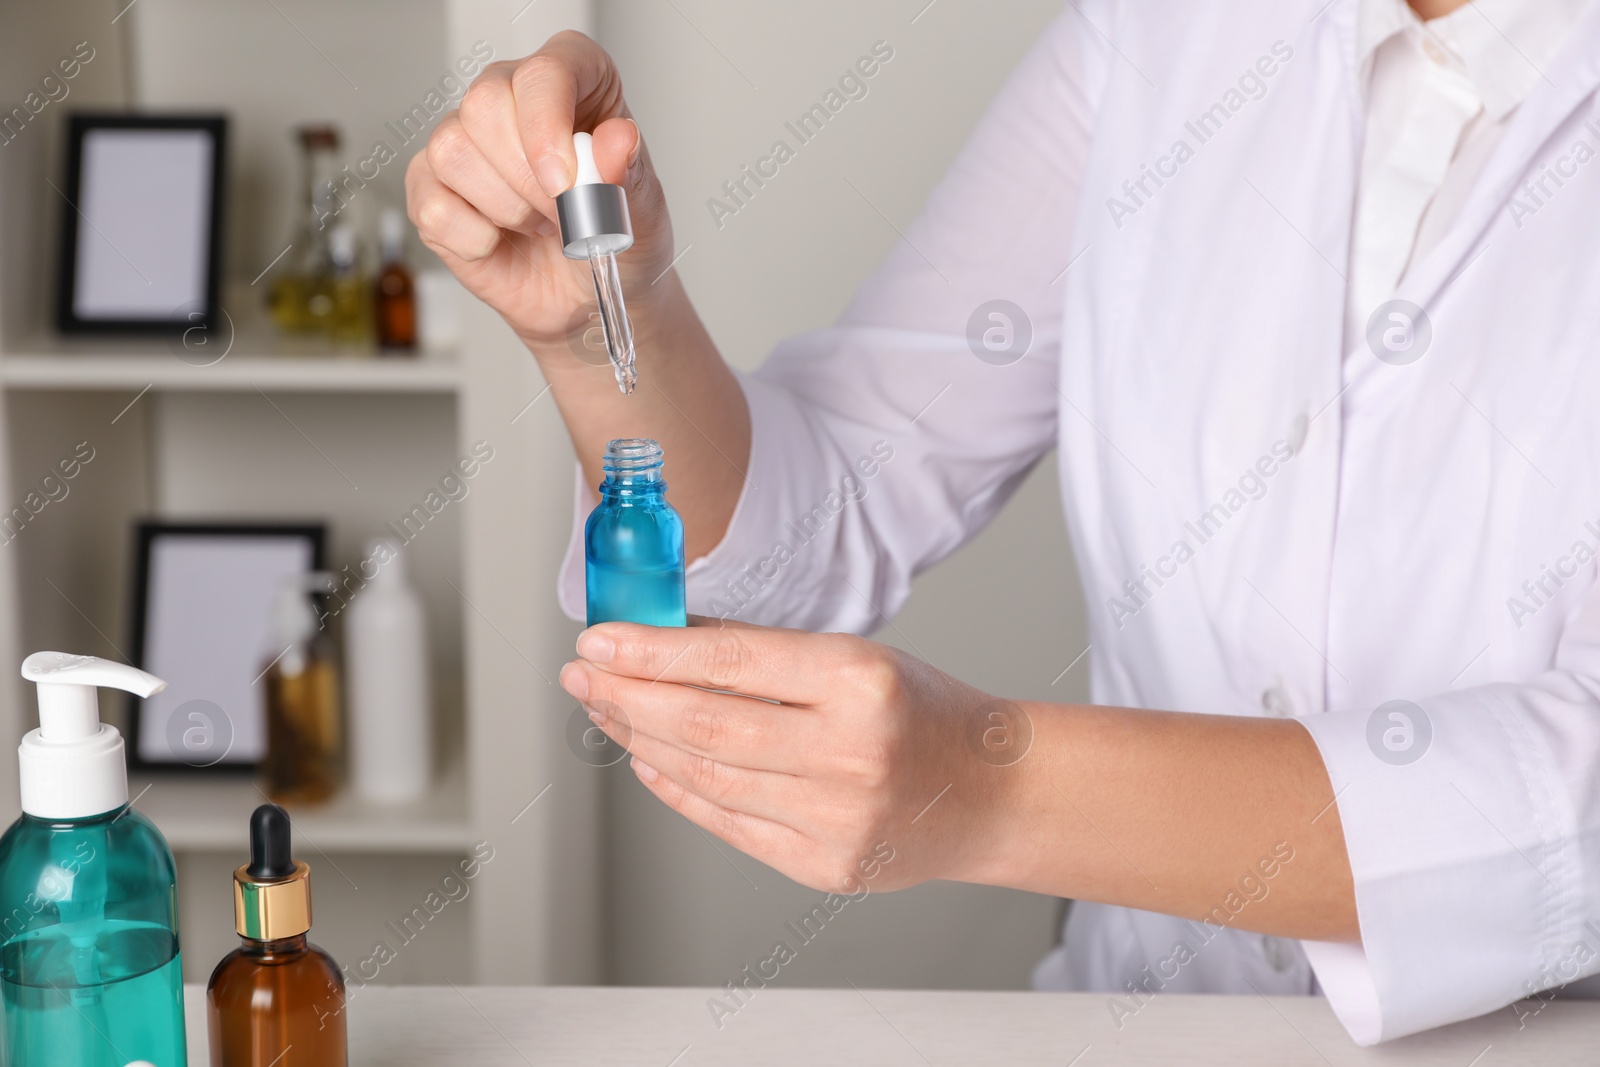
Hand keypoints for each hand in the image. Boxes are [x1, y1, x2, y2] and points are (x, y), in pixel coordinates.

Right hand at [404, 31, 675, 349]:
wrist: (588, 294)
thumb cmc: (615, 240)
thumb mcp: (644, 214)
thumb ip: (630, 174)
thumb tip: (618, 140)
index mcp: (572, 79)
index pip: (544, 72)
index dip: (547, 126)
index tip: (565, 183)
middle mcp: (510, 96)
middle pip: (484, 105)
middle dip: (526, 178)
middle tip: (563, 215)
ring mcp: (463, 139)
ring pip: (452, 151)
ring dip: (505, 209)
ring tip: (539, 227)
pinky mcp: (431, 187)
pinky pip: (432, 204)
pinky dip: (474, 238)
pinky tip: (501, 243)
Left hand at [558, 618, 1024, 893]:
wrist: (991, 792)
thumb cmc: (923, 712)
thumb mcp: (855, 656)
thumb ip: (763, 652)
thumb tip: (665, 635)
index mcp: (860, 681)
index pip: (729, 661)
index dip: (650, 652)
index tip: (599, 641)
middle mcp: (849, 752)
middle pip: (704, 724)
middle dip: (628, 696)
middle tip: (583, 676)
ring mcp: (836, 817)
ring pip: (706, 776)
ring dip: (641, 740)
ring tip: (608, 711)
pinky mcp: (825, 866)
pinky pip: (727, 823)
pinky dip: (678, 789)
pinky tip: (648, 758)